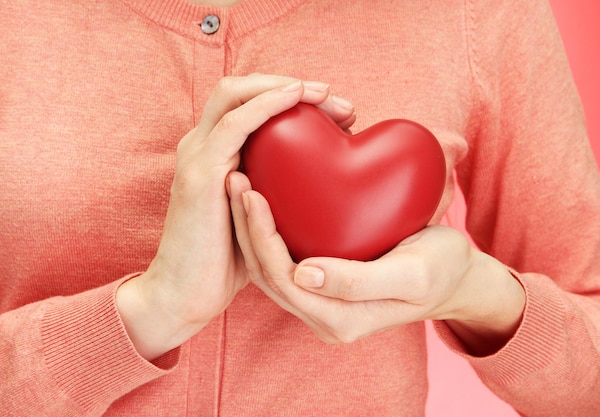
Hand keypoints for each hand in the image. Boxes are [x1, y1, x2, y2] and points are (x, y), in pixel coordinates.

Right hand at [116, 74, 355, 360]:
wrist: (184, 295)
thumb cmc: (227, 262)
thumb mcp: (258, 217)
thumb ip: (276, 194)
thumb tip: (323, 187)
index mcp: (215, 153)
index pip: (250, 104)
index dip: (292, 98)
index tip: (340, 114)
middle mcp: (201, 145)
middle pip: (243, 89)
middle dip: (292, 85)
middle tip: (340, 103)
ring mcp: (197, 156)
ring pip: (235, 93)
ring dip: (283, 86)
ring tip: (324, 93)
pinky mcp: (200, 173)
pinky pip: (235, 124)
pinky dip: (266, 104)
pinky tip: (296, 97)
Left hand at [228, 179, 525, 354]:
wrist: (455, 276)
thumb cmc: (442, 270)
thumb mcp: (415, 275)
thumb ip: (361, 282)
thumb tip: (304, 274)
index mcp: (340, 319)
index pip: (283, 280)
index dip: (262, 238)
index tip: (252, 192)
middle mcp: (323, 315)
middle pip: (267, 274)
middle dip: (246, 228)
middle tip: (236, 179)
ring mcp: (320, 302)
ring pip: (269, 268)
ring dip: (250, 228)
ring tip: (239, 183)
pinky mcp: (321, 284)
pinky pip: (283, 259)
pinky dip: (267, 229)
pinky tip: (261, 197)